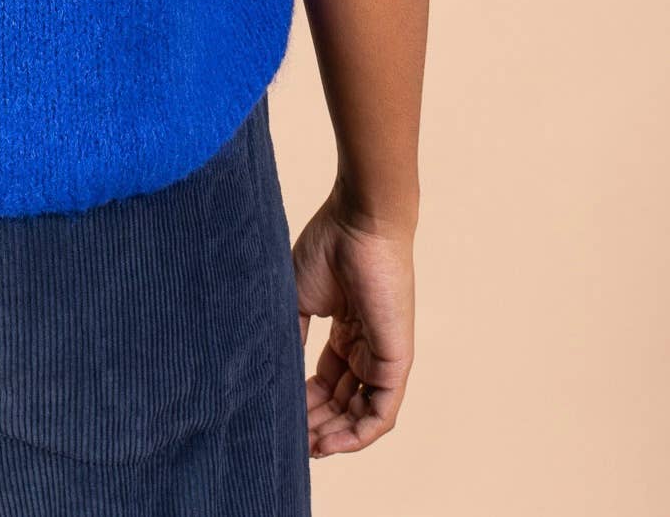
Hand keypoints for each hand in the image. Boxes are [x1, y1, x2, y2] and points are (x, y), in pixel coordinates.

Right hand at [291, 193, 414, 458]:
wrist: (358, 223)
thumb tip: (274, 373)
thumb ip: (292, 338)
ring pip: (360, 413)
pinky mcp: (396, 361)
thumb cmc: (328, 249)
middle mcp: (366, 346)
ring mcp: (382, 355)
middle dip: (316, 424)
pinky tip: (329, 442)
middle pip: (342, 401)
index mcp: (346, 329)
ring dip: (333, 434)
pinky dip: (357, 434)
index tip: (280, 415)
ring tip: (305, 446)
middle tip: (289, 439)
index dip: (305, 402)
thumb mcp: (298, 300)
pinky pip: (381, 412)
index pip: (327, 380)